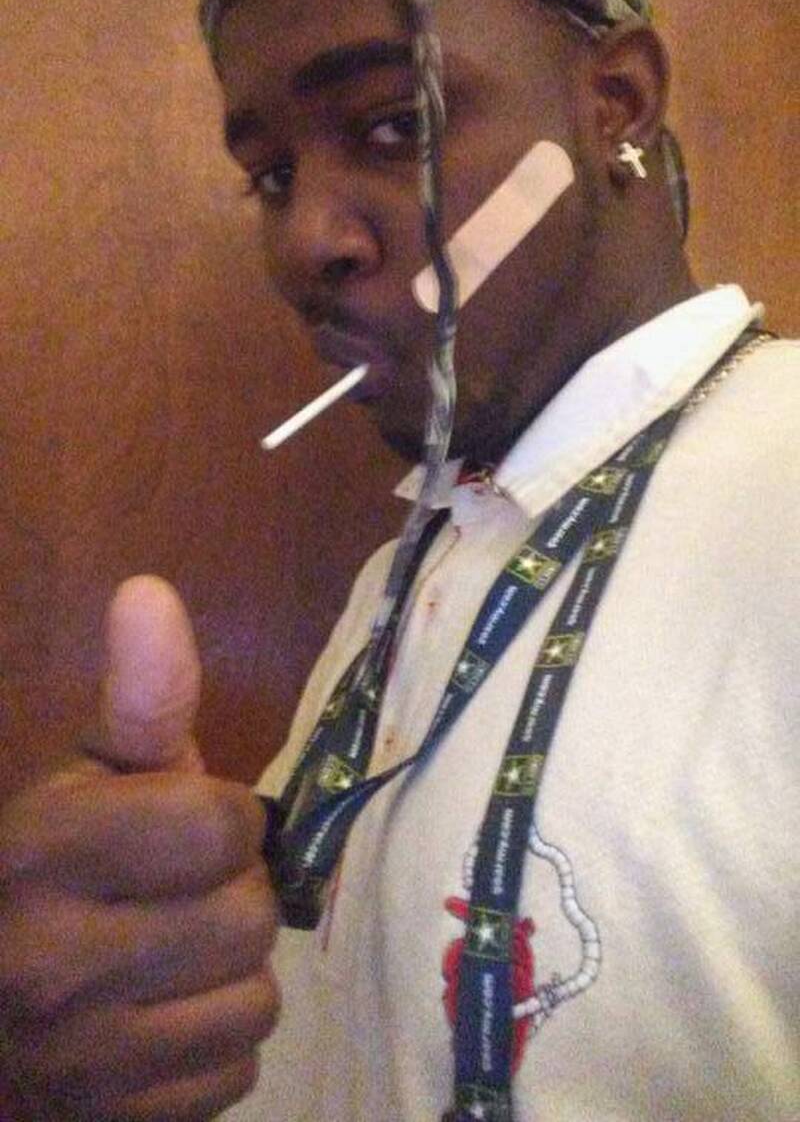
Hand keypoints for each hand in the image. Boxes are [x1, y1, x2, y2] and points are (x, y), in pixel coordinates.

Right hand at [0, 576, 278, 1120]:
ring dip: (231, 971)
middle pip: (247, 914)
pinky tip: (160, 1021)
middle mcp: (53, 964)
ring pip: (256, 998)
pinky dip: (214, 1042)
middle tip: (175, 895)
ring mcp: (82, 1064)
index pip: (217, 824)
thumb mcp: (80, 777)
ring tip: (171, 957)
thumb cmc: (36, 875)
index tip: (188, 825)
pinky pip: (237, 1071)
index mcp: (42, 852)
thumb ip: (136, 697)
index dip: (221, 816)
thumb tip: (151, 590)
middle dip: (229, 892)